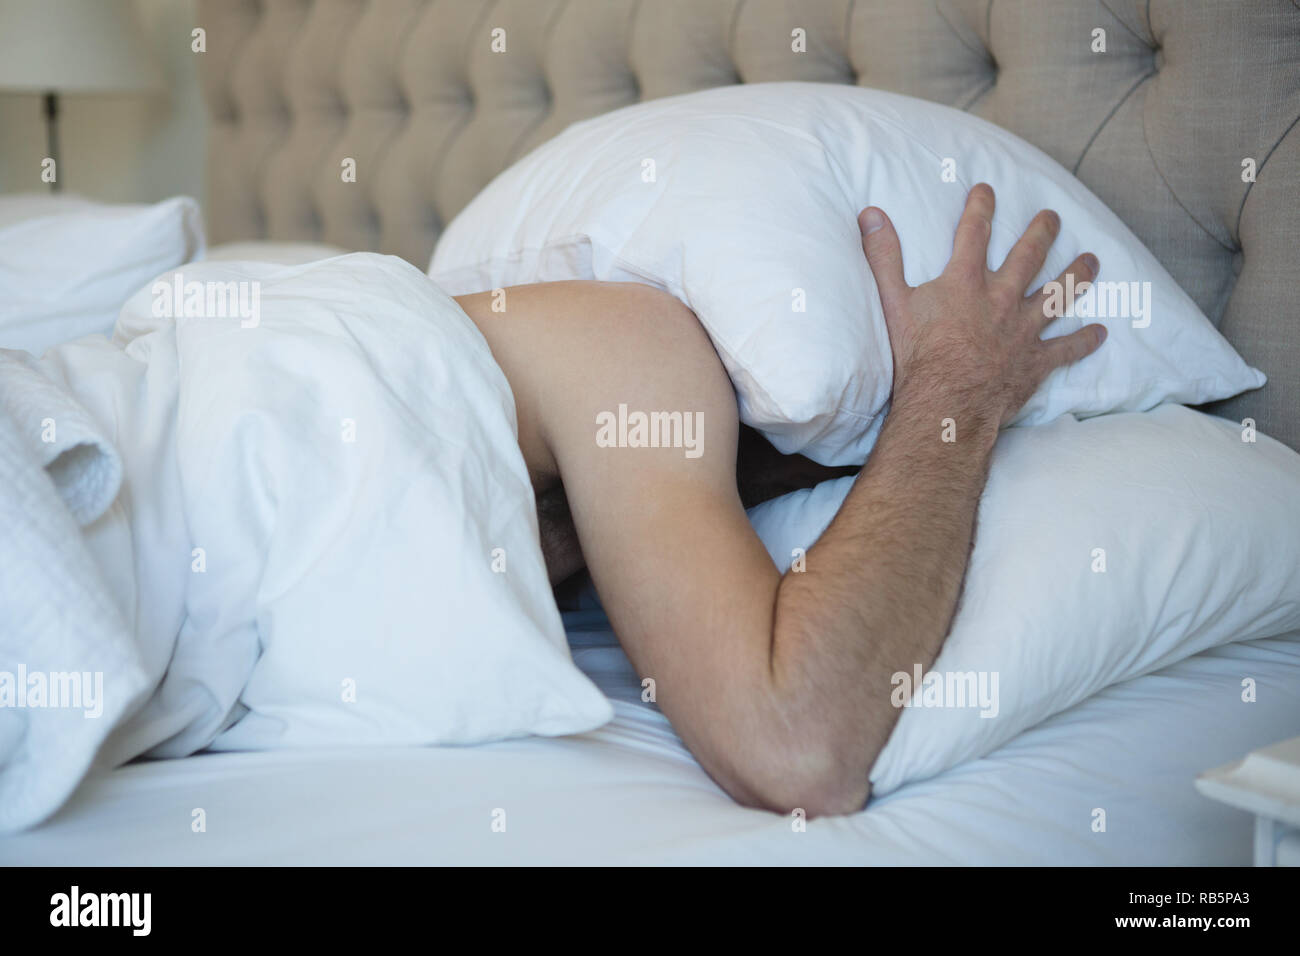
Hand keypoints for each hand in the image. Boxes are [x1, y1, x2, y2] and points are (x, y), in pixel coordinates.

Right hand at [859, 183, 1105, 426]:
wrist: (946, 404)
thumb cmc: (917, 357)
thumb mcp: (892, 302)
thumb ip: (883, 257)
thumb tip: (870, 215)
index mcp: (966, 281)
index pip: (975, 231)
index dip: (980, 206)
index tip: (987, 189)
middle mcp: (1002, 298)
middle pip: (1029, 255)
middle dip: (1042, 231)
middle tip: (1052, 217)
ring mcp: (1024, 329)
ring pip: (1059, 294)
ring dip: (1077, 276)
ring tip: (1091, 261)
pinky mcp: (1035, 361)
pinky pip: (1066, 349)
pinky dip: (1084, 342)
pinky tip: (1100, 333)